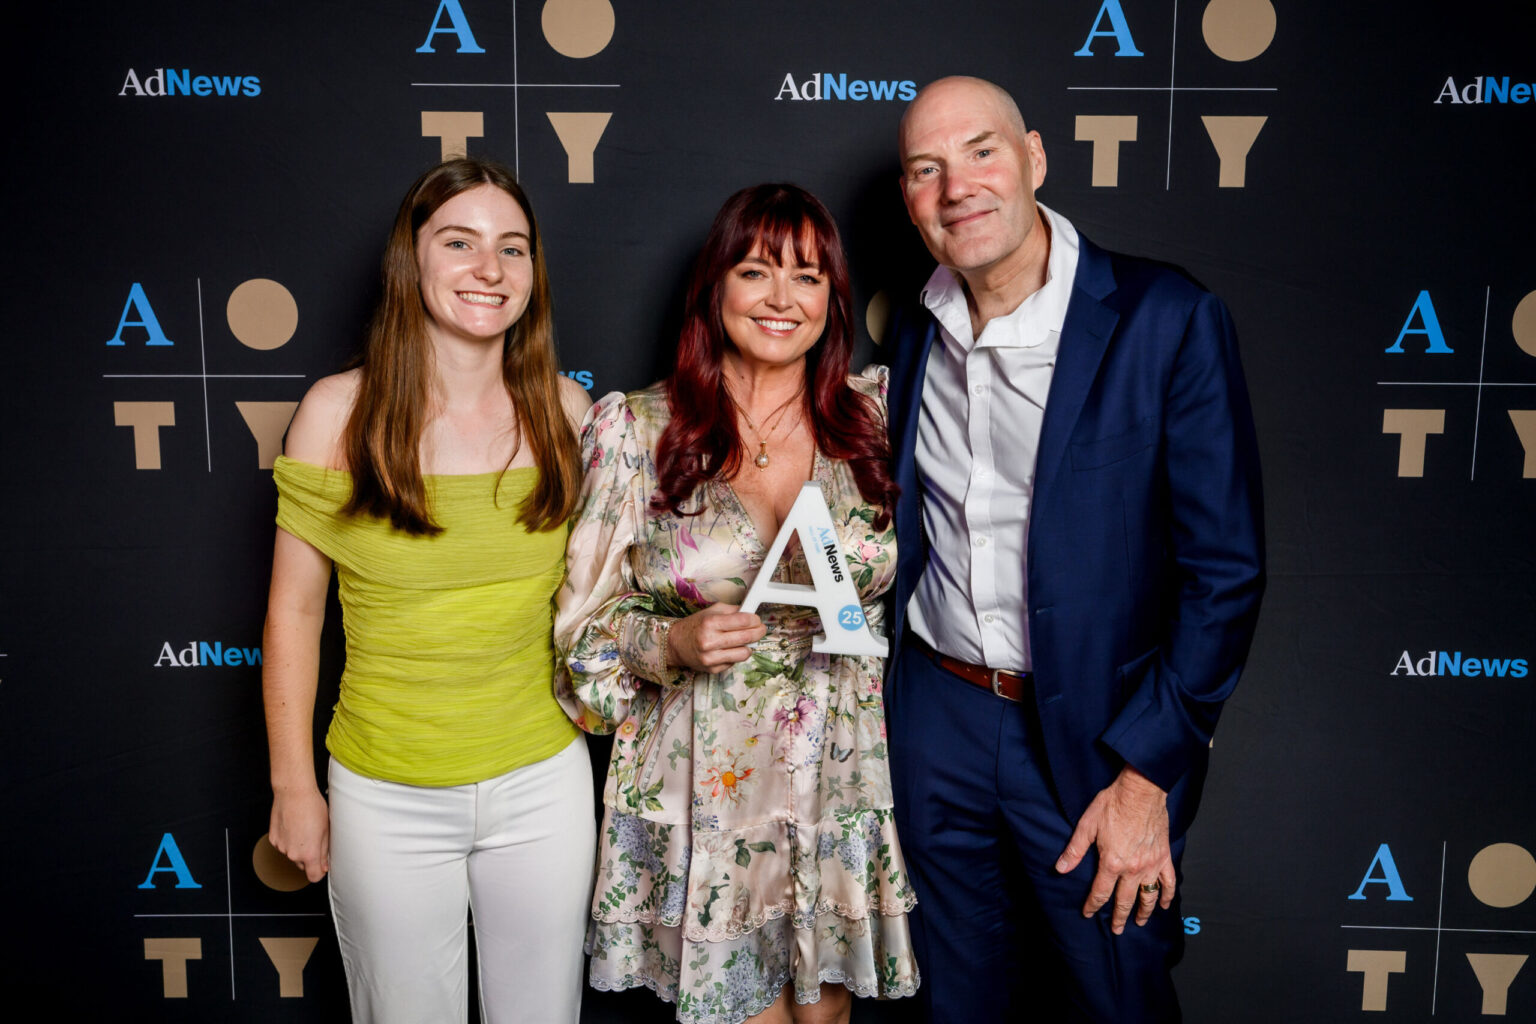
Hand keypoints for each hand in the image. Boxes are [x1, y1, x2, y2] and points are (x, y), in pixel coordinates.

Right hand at [269, 787, 330, 882]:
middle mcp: (292, 853)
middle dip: (310, 856)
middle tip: (315, 838)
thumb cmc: (312, 807)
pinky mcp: (273, 839)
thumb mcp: (326, 830)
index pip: (314, 877)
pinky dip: (288, 840)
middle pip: (303, 865)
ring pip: (292, 854)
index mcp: (309, 853)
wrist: (293, 792)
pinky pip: (283, 845)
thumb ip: (325, 852)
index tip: (322, 865)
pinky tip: (293, 826)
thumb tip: (324, 866)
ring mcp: (281, 847)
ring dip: (298, 847)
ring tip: (303, 828)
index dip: (320, 872)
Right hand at [666, 603, 765, 671]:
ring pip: (744, 653)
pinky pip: (735, 662)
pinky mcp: (713, 669)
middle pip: (747, 637)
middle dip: (759, 632)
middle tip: (760, 629)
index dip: (755, 620)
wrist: (676, 644)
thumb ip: (732, 611)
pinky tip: (730, 649)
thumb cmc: (695, 626)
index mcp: (710, 623)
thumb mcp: (711, 611)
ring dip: (749, 646)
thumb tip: (751, 613)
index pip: (743, 621)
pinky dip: (737, 655)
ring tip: (745, 640)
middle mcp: (710, 641)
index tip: (757, 620)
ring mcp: (711, 658)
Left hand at [1056, 764, 1174, 933]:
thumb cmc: (1113, 804)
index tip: (1088, 913)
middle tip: (1117, 930)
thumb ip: (1075, 850)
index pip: (1100, 892)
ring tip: (1139, 922)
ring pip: (1148, 896)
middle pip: (1124, 900)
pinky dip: (1167, 896)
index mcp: (1112, 863)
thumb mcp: (1087, 826)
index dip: (1092, 905)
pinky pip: (1168, 882)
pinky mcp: (1163, 857)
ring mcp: (1150, 865)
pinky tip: (1164, 905)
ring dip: (1143, 912)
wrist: (1141, 792)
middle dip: (1118, 917)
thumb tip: (1061, 868)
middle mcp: (1132, 869)